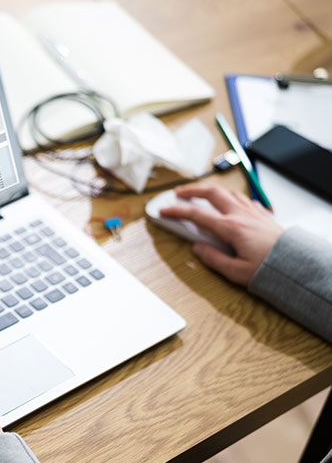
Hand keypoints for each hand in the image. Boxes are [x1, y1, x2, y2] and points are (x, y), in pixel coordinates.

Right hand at [160, 184, 283, 285]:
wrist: (297, 265)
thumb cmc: (270, 269)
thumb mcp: (235, 272)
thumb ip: (213, 258)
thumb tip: (198, 248)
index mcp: (231, 228)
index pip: (196, 214)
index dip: (176, 211)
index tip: (164, 211)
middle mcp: (241, 215)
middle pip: (212, 193)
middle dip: (191, 190)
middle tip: (178, 193)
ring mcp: (253, 213)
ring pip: (228, 193)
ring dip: (211, 191)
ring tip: (201, 195)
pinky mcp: (263, 216)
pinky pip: (244, 200)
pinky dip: (231, 198)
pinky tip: (230, 204)